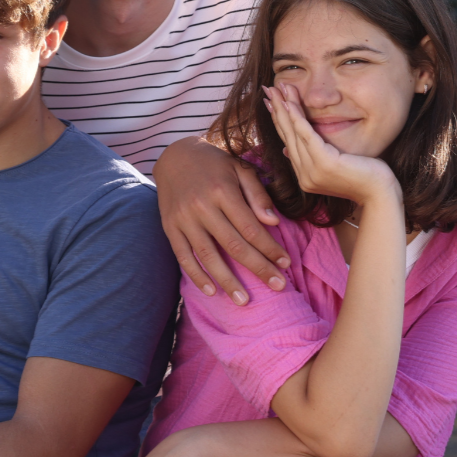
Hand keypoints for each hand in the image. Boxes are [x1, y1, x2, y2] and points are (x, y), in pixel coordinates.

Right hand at [154, 136, 288, 304]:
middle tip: (278, 287)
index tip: (286, 263)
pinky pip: (183, 256)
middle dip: (258, 268)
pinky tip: (211, 291)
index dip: (270, 248)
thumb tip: (273, 222)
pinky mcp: (170, 228)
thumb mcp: (240, 169)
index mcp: (223, 191)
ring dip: (227, 280)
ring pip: (208, 256)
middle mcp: (202, 207)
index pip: (251, 228)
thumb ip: (258, 194)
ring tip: (244, 300)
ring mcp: (184, 219)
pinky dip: (196, 275)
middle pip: (234, 245)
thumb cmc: (216, 164)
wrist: (175, 156)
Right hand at [266, 84, 398, 206]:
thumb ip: (313, 158)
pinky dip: (297, 117)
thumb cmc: (365, 178)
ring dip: (285, 107)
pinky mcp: (323, 164)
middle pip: (287, 135)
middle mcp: (304, 175)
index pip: (288, 142)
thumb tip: (286, 149)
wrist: (380, 194)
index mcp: (305, 176)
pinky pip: (307, 135)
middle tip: (268, 89)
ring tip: (276, 88)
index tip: (271, 102)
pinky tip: (290, 103)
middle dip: (277, 110)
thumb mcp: (334, 166)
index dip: (279, 120)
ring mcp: (312, 171)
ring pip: (294, 133)